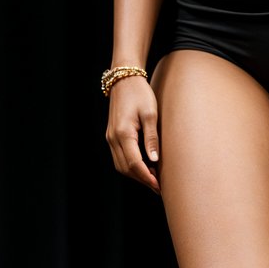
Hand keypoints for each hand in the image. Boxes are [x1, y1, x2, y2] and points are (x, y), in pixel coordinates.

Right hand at [105, 78, 160, 194]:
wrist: (124, 80)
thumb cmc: (140, 93)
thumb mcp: (151, 113)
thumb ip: (152, 138)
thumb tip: (154, 160)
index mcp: (123, 133)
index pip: (134, 163)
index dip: (146, 177)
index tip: (158, 186)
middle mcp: (113, 138)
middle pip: (125, 168)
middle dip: (142, 180)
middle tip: (158, 187)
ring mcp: (110, 138)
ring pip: (121, 165)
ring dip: (135, 175)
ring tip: (153, 180)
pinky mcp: (112, 136)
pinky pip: (119, 157)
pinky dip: (130, 166)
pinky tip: (144, 167)